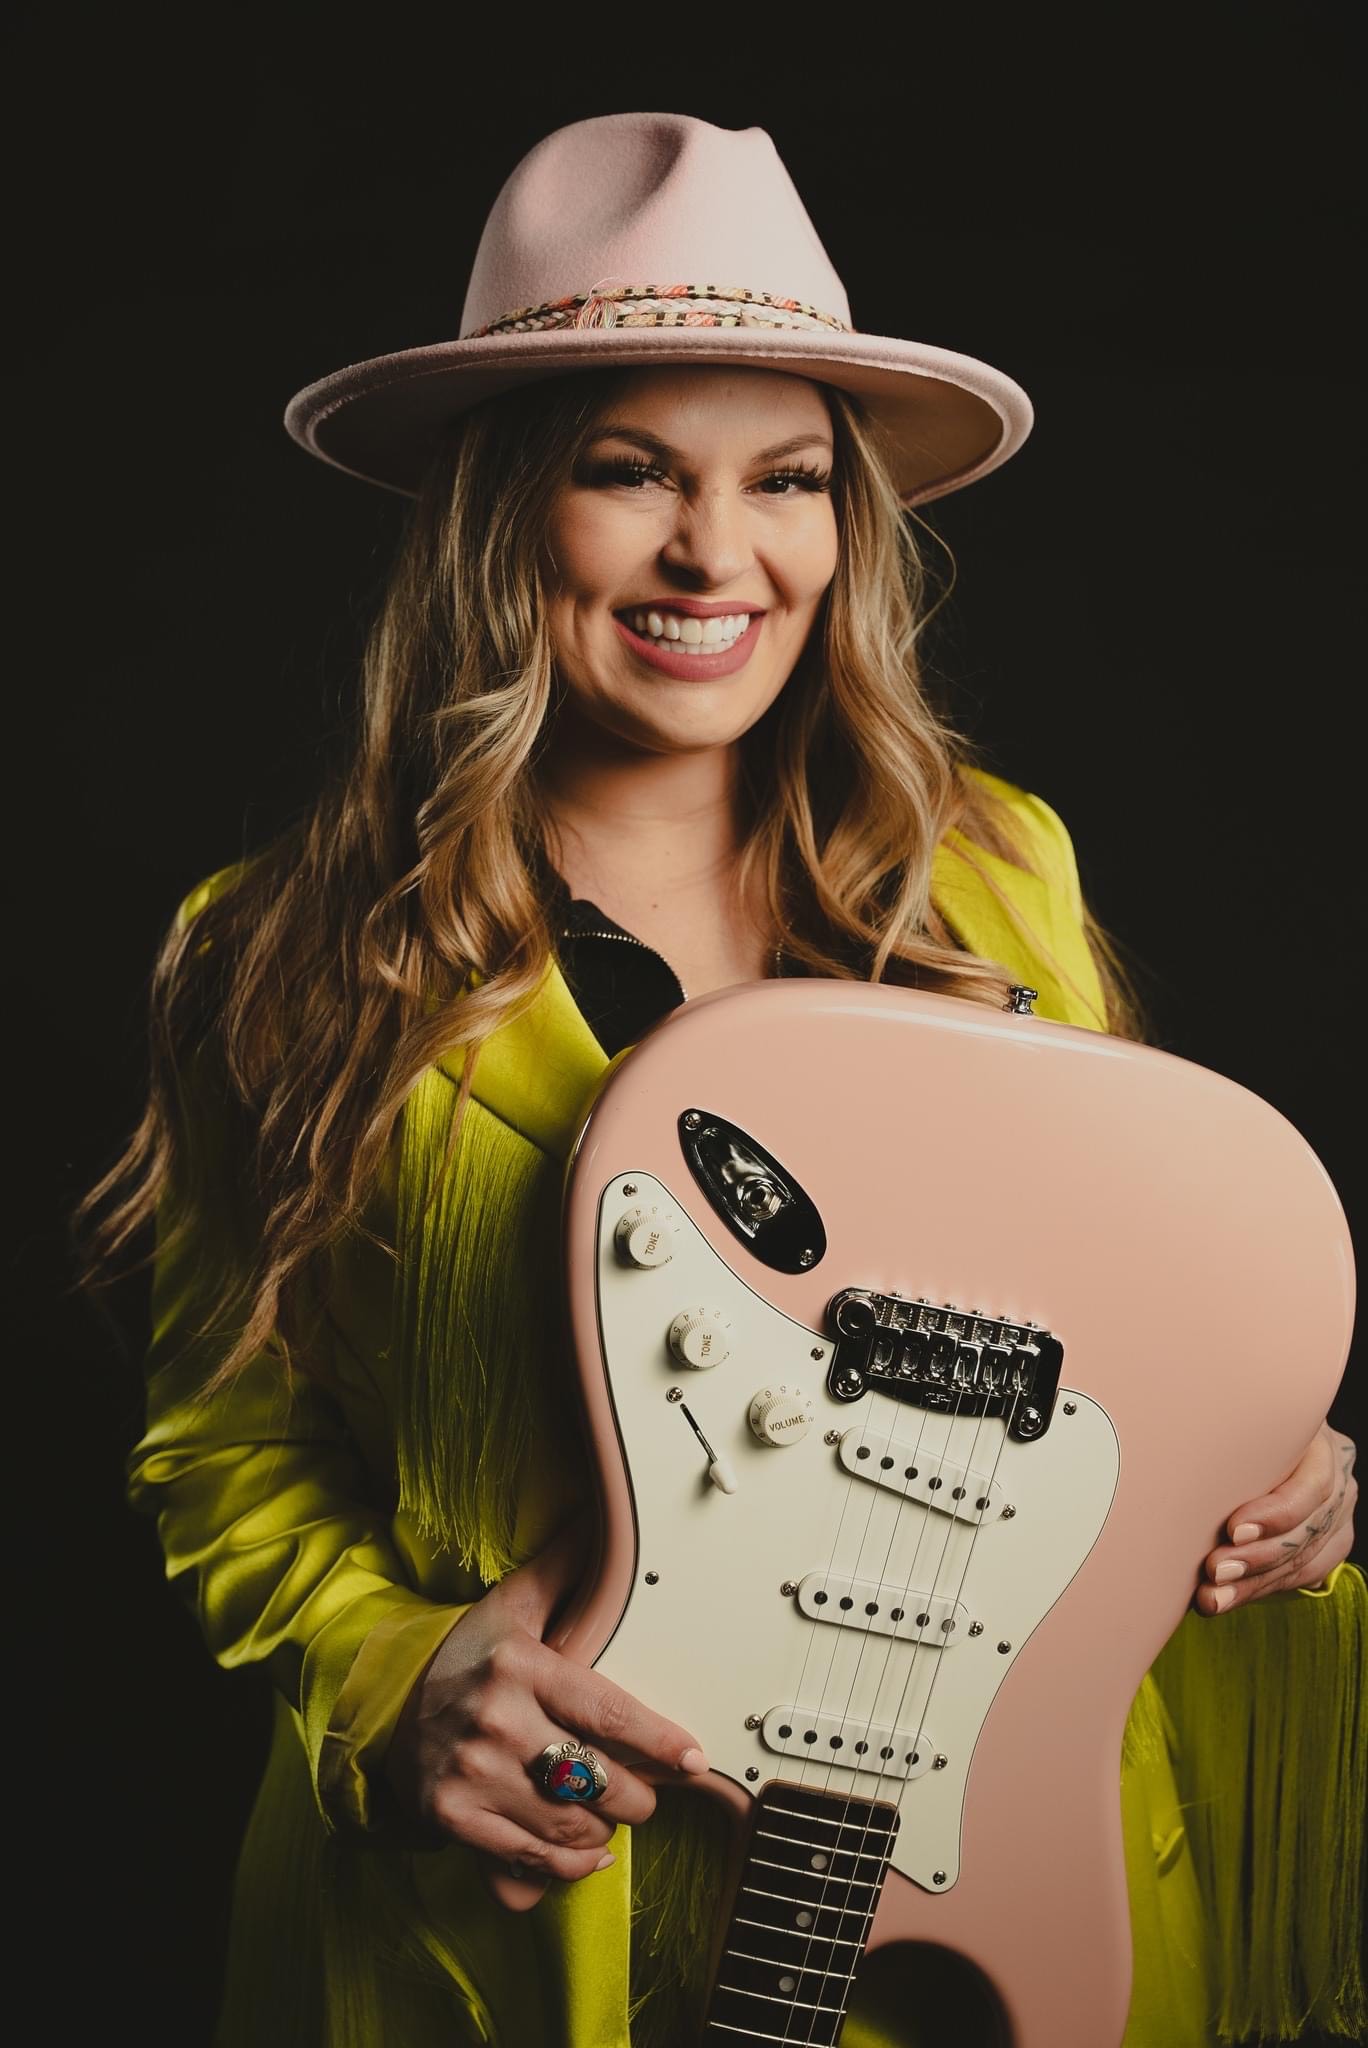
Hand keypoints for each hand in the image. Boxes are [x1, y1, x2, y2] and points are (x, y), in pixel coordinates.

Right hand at [383, 1517, 708, 1910]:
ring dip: (604, 1831)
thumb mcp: (511, 1607)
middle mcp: (497, 1721)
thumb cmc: (465, 1657)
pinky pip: (531, 1860)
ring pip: (571, 1826)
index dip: (658, 1741)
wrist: (385, 1704)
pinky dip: (568, 1867)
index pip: (608, 1712)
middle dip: (637, 1795)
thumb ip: (561, 1570)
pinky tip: (584, 1853)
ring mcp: (473, 1774)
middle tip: (643, 1790)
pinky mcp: (454, 1819)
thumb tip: (601, 1520)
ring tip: (610, 1816)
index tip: (691, 1758)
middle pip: (598, 1779)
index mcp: (520, 1666)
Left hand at [1197, 1423, 1356, 1615]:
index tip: (1232, 1530)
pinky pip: (1302, 1574)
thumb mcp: (1230, 1415)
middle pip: (1307, 1528)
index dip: (1276, 1514)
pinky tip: (1227, 1598)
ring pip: (1304, 1559)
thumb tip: (1171, 1450)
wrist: (1248, 1430)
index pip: (1311, 1485)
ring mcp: (1339, 1510)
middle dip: (1257, 1557)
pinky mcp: (1331, 1541)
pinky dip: (1261, 1588)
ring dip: (1253, 1583)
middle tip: (1214, 1570)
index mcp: (1318, 1438)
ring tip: (1212, 1597)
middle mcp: (1338, 1474)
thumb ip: (1220, 1434)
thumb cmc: (1227, 1420)